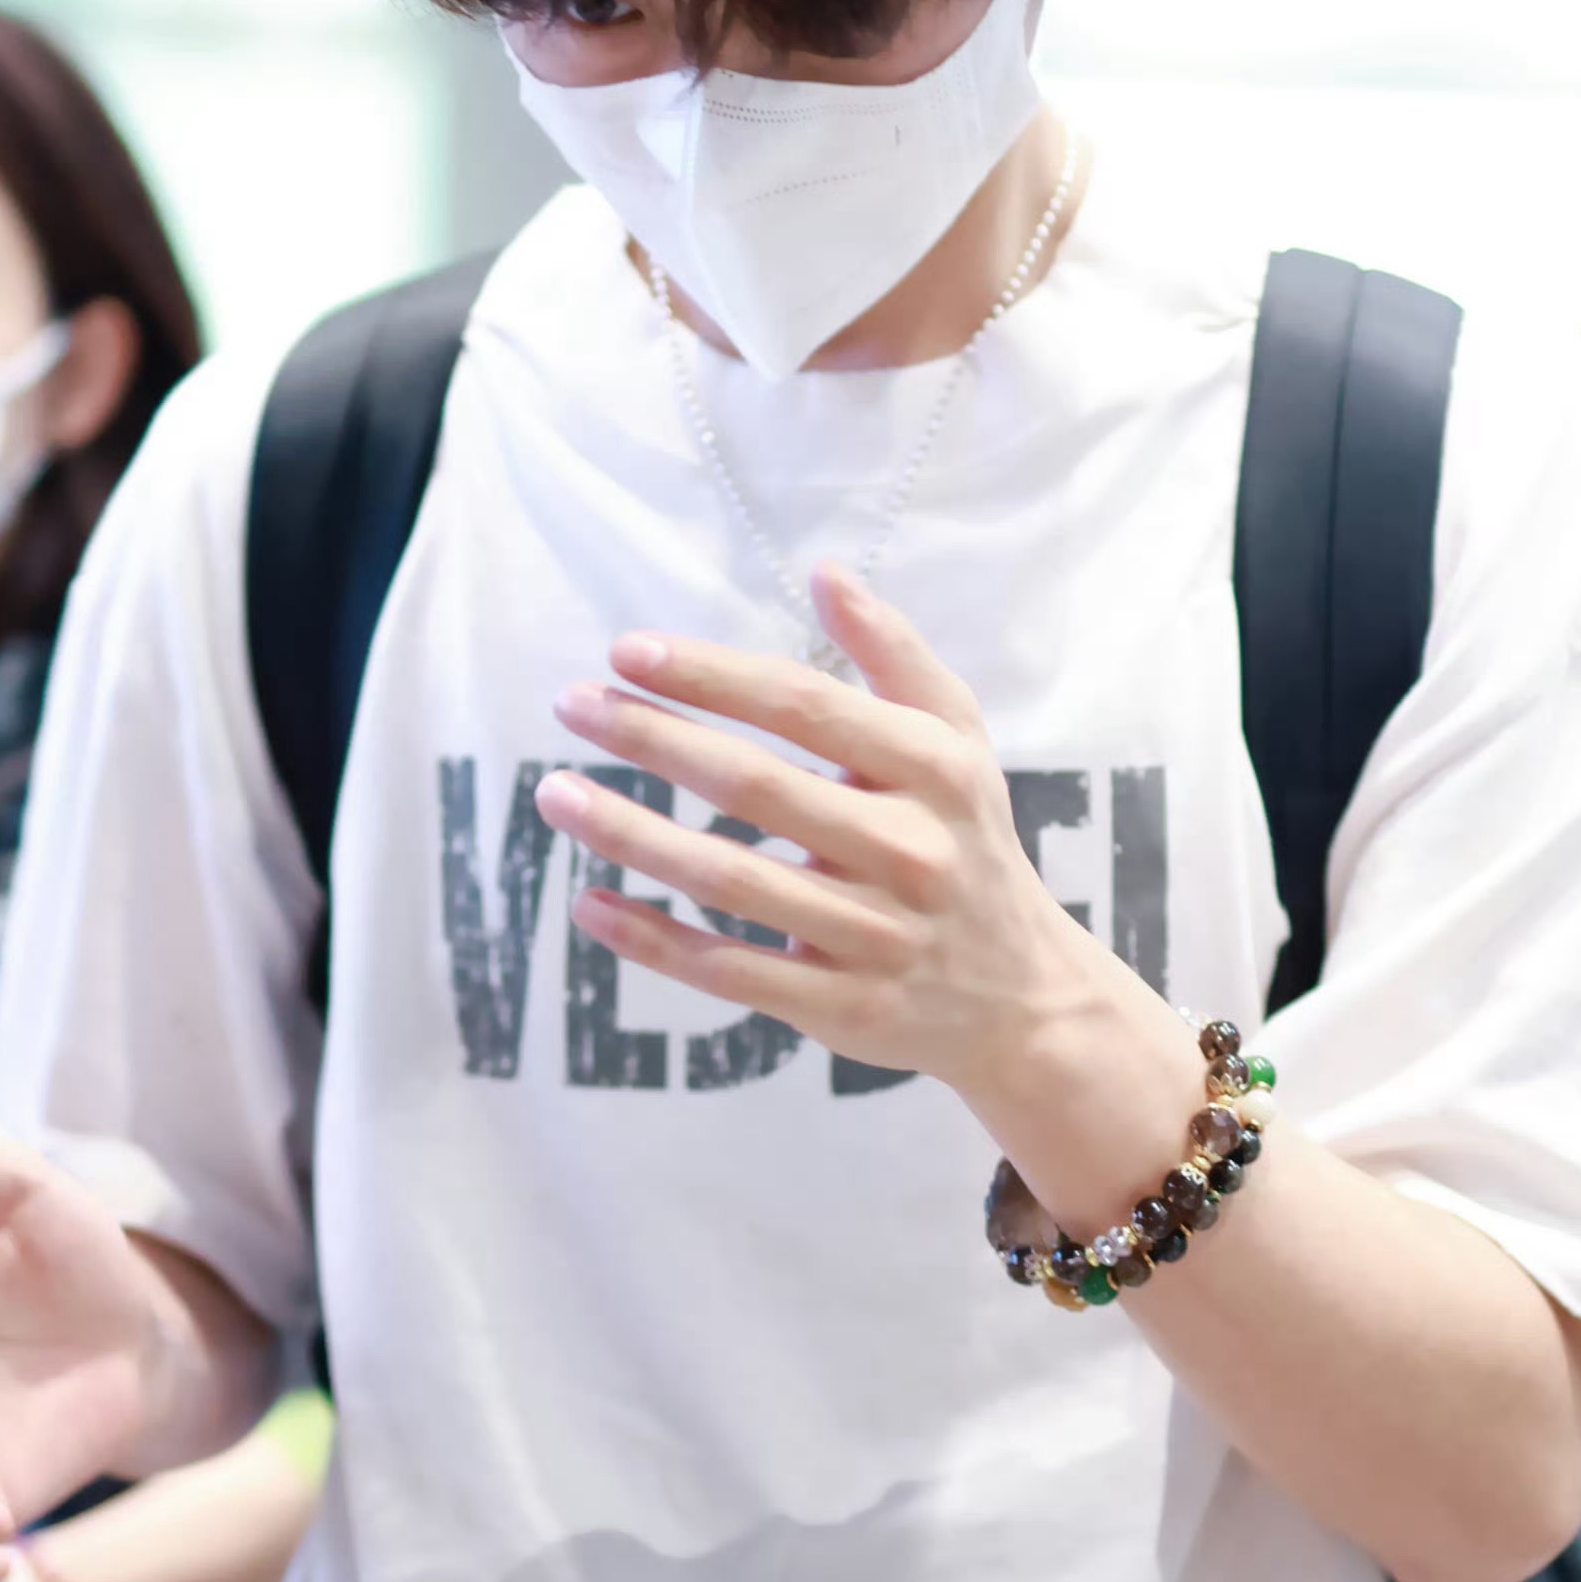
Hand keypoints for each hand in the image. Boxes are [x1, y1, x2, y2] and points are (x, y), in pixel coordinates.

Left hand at [532, 561, 1101, 1095]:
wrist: (1025, 996)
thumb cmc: (968, 843)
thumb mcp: (957, 742)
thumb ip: (895, 655)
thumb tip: (826, 573)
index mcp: (931, 770)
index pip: (804, 706)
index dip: (711, 676)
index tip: (626, 651)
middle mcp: (908, 849)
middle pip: (755, 786)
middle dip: (652, 739)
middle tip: (571, 704)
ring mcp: (874, 935)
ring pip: (731, 879)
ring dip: (631, 835)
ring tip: (555, 792)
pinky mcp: (841, 1008)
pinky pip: (730, 971)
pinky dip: (652, 941)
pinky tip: (589, 904)